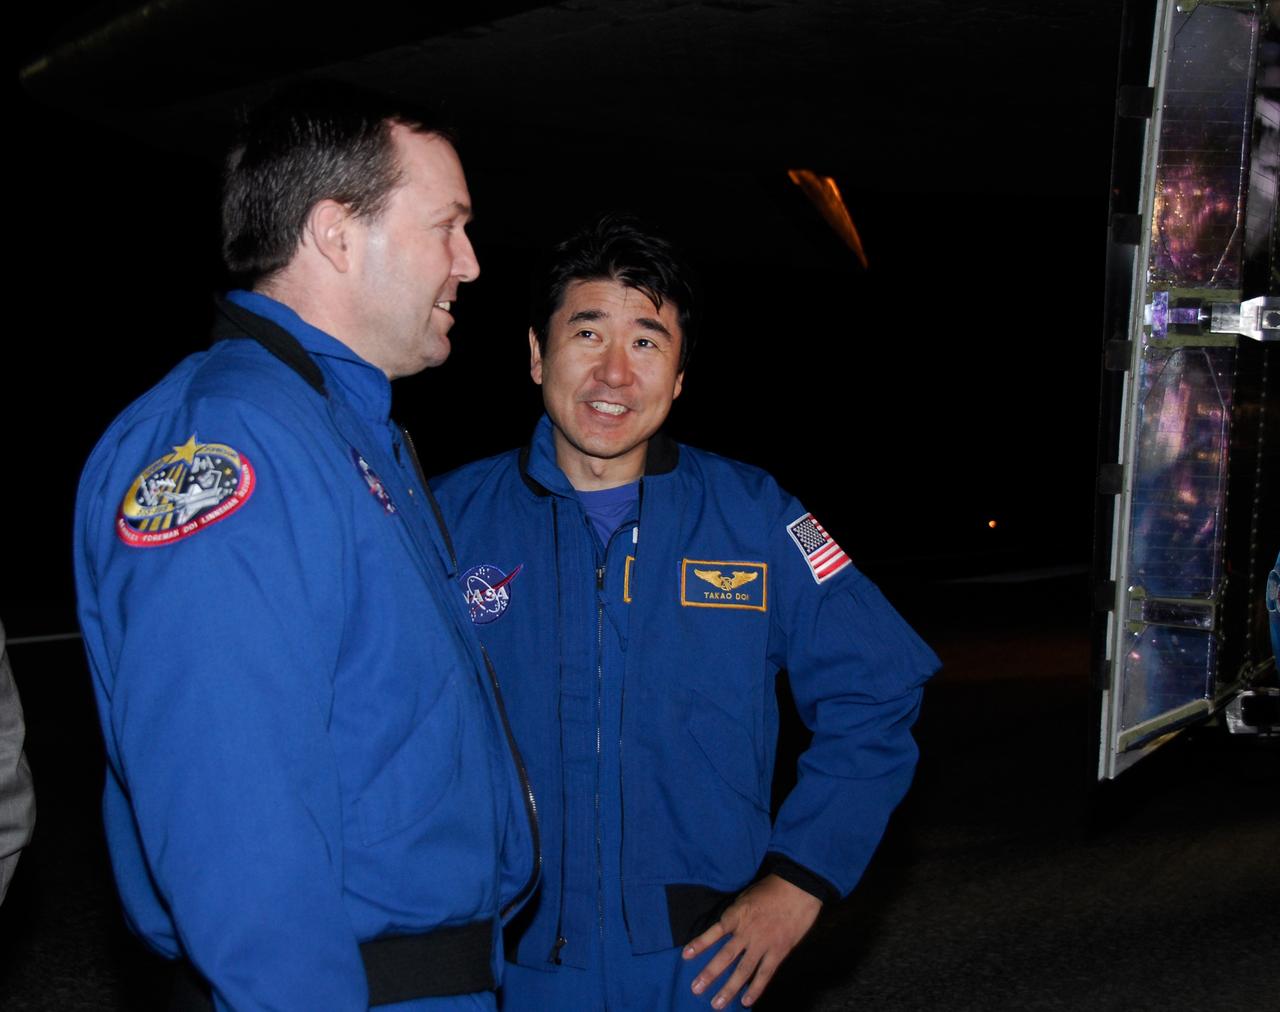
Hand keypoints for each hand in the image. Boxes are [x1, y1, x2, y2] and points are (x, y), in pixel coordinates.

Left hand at [683, 873, 821, 1007]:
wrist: (799, 888)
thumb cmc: (772, 888)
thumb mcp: (747, 896)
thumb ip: (736, 914)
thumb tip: (726, 928)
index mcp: (737, 914)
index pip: (715, 931)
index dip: (701, 943)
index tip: (686, 955)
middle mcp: (747, 932)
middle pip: (725, 956)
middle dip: (710, 973)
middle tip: (696, 988)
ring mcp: (763, 943)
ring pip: (743, 970)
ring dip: (729, 988)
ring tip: (716, 1004)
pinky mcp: (779, 951)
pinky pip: (765, 973)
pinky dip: (756, 989)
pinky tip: (746, 1001)